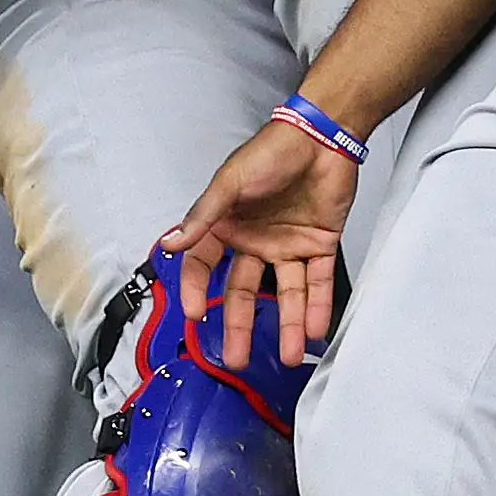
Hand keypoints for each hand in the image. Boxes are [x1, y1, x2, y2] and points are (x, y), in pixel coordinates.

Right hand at [158, 115, 350, 367]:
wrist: (323, 137)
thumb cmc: (273, 150)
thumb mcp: (230, 182)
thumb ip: (204, 216)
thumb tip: (173, 243)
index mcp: (228, 225)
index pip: (204, 266)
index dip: (197, 289)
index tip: (194, 314)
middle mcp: (255, 241)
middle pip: (243, 291)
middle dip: (239, 326)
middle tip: (235, 358)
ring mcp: (287, 246)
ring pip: (284, 295)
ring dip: (286, 325)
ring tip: (289, 355)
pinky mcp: (319, 245)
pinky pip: (317, 282)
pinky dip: (317, 306)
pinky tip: (314, 328)